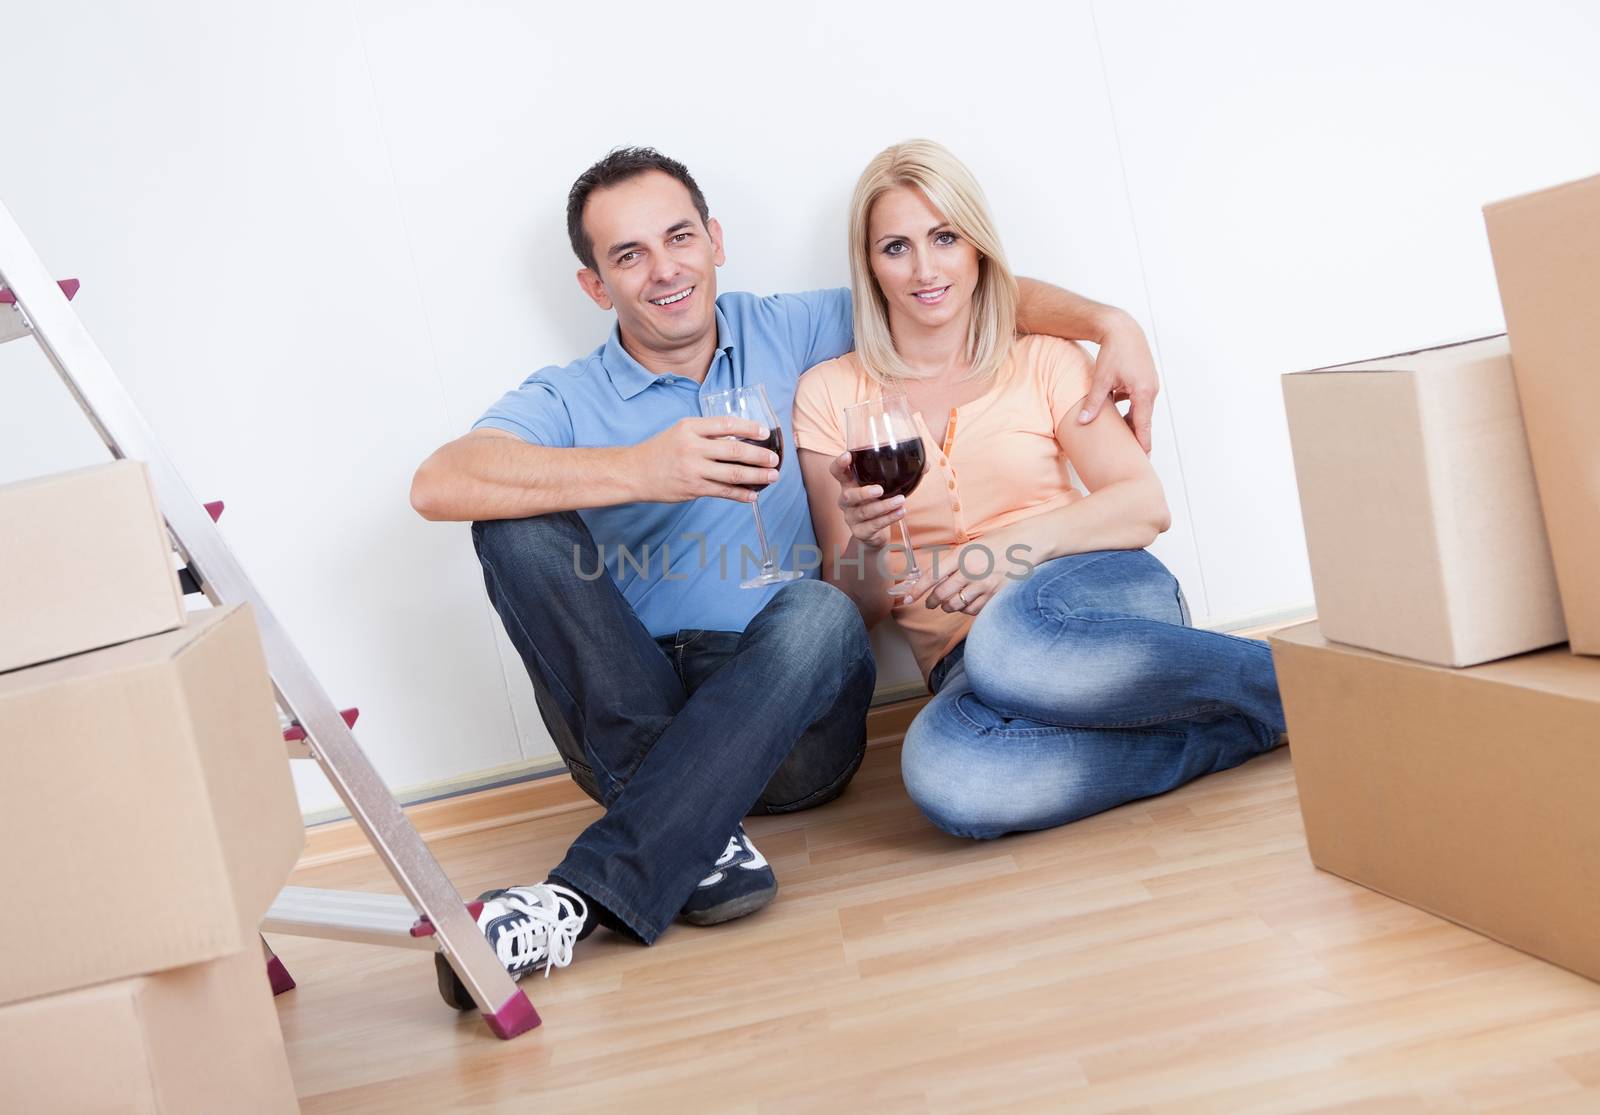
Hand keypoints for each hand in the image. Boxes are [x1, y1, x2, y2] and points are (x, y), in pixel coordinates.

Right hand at [632, 416, 779, 502]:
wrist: (635, 472)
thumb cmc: (661, 450)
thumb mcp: (681, 431)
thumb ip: (707, 433)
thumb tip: (739, 437)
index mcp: (690, 427)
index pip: (727, 424)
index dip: (750, 428)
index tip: (765, 432)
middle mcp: (693, 447)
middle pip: (735, 451)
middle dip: (760, 456)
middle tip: (775, 459)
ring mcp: (693, 469)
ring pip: (733, 474)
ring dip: (757, 476)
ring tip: (772, 477)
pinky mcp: (693, 488)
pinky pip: (723, 492)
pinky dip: (741, 494)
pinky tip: (753, 495)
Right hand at [828, 452, 904, 548]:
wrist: (874, 533)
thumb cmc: (878, 502)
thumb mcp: (887, 486)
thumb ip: (903, 474)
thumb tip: (926, 464)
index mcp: (849, 484)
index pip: (836, 472)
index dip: (839, 464)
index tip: (848, 456)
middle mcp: (846, 500)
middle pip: (847, 495)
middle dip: (863, 492)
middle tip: (880, 490)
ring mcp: (851, 517)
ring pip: (864, 512)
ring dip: (884, 506)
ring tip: (901, 501)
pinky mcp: (860, 532)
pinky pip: (873, 525)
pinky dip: (888, 518)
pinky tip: (901, 512)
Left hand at [897, 544, 1008, 615]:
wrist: (1027, 544)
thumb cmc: (996, 543)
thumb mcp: (969, 546)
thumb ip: (951, 562)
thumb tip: (932, 580)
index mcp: (961, 555)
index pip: (932, 576)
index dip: (917, 591)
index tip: (908, 599)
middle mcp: (971, 571)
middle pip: (942, 595)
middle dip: (932, 602)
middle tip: (930, 603)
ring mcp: (984, 585)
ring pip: (956, 606)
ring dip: (949, 607)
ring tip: (950, 602)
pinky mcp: (996, 595)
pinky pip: (973, 610)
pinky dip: (966, 609)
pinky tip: (968, 602)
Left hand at [1077, 311, 1158, 454]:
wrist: (1122, 328)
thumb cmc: (1114, 351)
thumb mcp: (1101, 379)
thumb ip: (1093, 403)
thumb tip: (1083, 422)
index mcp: (1144, 392)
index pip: (1144, 426)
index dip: (1142, 444)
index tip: (1142, 459)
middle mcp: (1151, 390)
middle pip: (1143, 420)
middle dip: (1135, 436)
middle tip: (1130, 455)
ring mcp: (1150, 385)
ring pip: (1140, 410)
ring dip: (1129, 421)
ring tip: (1120, 437)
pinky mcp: (1145, 380)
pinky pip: (1138, 400)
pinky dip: (1128, 408)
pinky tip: (1115, 413)